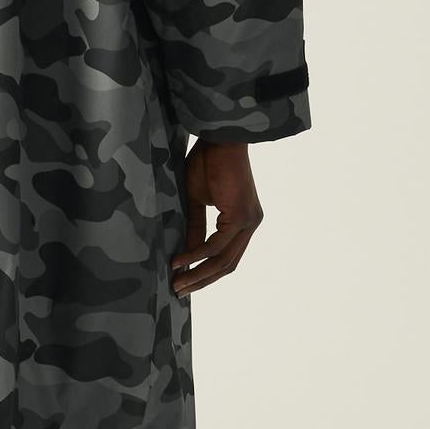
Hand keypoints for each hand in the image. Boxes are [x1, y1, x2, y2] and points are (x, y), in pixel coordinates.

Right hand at [169, 138, 262, 296]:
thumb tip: (186, 252)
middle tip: (179, 291)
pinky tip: (180, 261)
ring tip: (178, 283)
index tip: (184, 281)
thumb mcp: (196, 199)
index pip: (227, 256)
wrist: (219, 137)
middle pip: (228, 264)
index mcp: (244, 220)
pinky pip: (216, 244)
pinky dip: (197, 255)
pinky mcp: (241, 216)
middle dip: (202, 280)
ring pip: (224, 259)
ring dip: (199, 274)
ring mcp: (249, 221)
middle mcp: (251, 224)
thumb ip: (195, 226)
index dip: (205, 272)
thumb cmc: (207, 161)